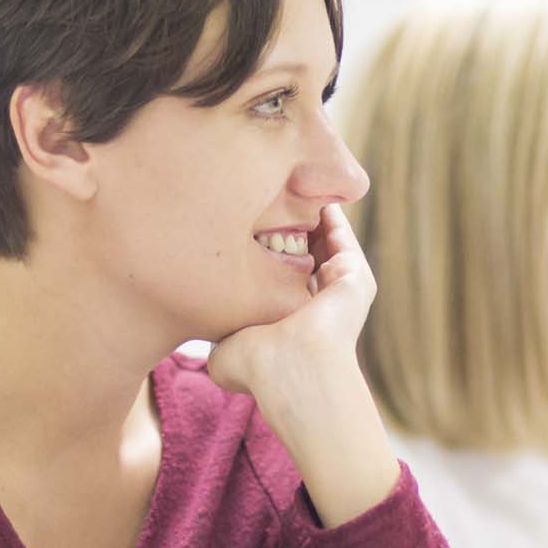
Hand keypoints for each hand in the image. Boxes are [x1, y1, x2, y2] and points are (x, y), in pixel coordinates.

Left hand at [207, 203, 399, 525]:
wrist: (292, 369)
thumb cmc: (254, 364)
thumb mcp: (223, 347)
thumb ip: (214, 331)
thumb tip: (191, 322)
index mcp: (289, 318)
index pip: (278, 274)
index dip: (260, 246)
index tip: (235, 219)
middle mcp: (315, 303)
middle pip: (301, 251)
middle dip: (284, 221)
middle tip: (260, 190)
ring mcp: (339, 290)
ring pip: (323, 239)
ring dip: (307, 211)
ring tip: (284, 178)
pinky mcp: (356, 278)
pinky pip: (340, 234)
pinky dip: (327, 211)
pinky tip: (305, 184)